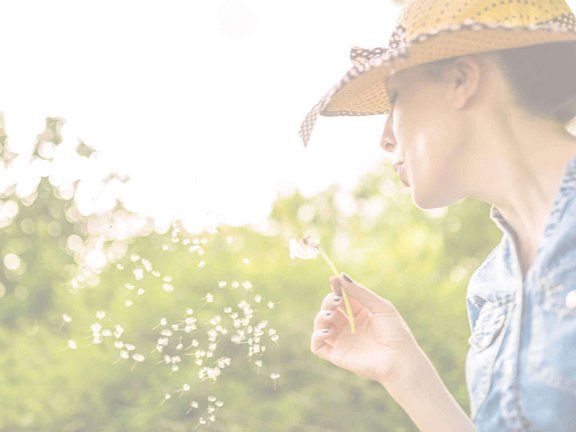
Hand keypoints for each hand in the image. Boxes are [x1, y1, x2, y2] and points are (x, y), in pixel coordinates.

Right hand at [311, 273, 421, 387]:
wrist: (399, 360)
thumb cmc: (395, 333)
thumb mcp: (380, 306)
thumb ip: (360, 292)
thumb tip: (340, 276)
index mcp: (361, 314)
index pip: (342, 298)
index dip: (337, 289)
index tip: (334, 280)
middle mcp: (350, 327)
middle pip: (329, 309)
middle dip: (329, 301)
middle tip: (337, 301)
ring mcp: (342, 341)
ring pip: (321, 325)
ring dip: (321, 316)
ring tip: (331, 315)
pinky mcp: (337, 355)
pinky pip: (317, 346)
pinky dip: (317, 336)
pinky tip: (328, 332)